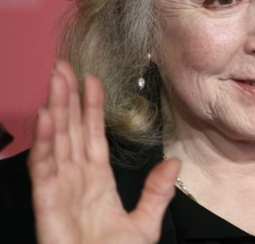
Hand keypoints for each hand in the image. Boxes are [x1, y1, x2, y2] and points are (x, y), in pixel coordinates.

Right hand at [28, 61, 179, 243]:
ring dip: (57, 108)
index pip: (94, 135)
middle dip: (69, 97)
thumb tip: (175, 163)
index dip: (92, 107)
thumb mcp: (145, 222)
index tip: (92, 81)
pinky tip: (47, 117)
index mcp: (99, 181)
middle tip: (65, 67)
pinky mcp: (47, 200)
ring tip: (57, 80)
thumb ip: (158, 191)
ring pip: (58, 139)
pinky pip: (45, 165)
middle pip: (72, 129)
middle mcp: (78, 178)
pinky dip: (45, 140)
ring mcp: (61, 187)